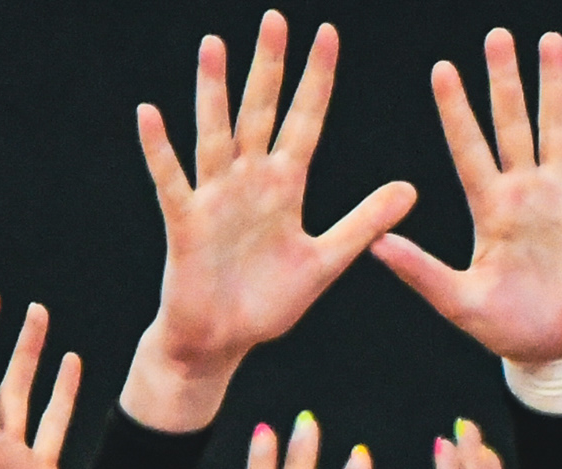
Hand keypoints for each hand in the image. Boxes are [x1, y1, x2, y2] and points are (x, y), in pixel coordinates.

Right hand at [129, 15, 416, 425]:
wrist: (221, 342)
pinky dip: (160, 149)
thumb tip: (411, 189)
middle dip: (269, 67)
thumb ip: (363, 223)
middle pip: (260, 112)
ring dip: (214, 90)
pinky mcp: (186, 223)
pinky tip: (150, 114)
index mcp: (284, 187)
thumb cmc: (267, 304)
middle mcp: (249, 181)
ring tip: (215, 44)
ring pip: (216, 133)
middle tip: (277, 18)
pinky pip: (172, 180)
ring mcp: (215, 198)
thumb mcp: (325, 262)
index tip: (327, 34)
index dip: (316, 80)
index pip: (304, 121)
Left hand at [374, 29, 561, 364]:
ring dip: (554, 85)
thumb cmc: (504, 330)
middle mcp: (522, 193)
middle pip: (511, 123)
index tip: (442, 69)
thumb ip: (420, 272)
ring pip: (556, 127)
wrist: (555, 350)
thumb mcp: (458, 303)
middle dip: (504, 80)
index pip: (468, 148)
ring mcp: (559, 197)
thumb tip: (376, 245)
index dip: (456, 110)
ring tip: (549, 40)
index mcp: (488, 209)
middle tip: (497, 35)